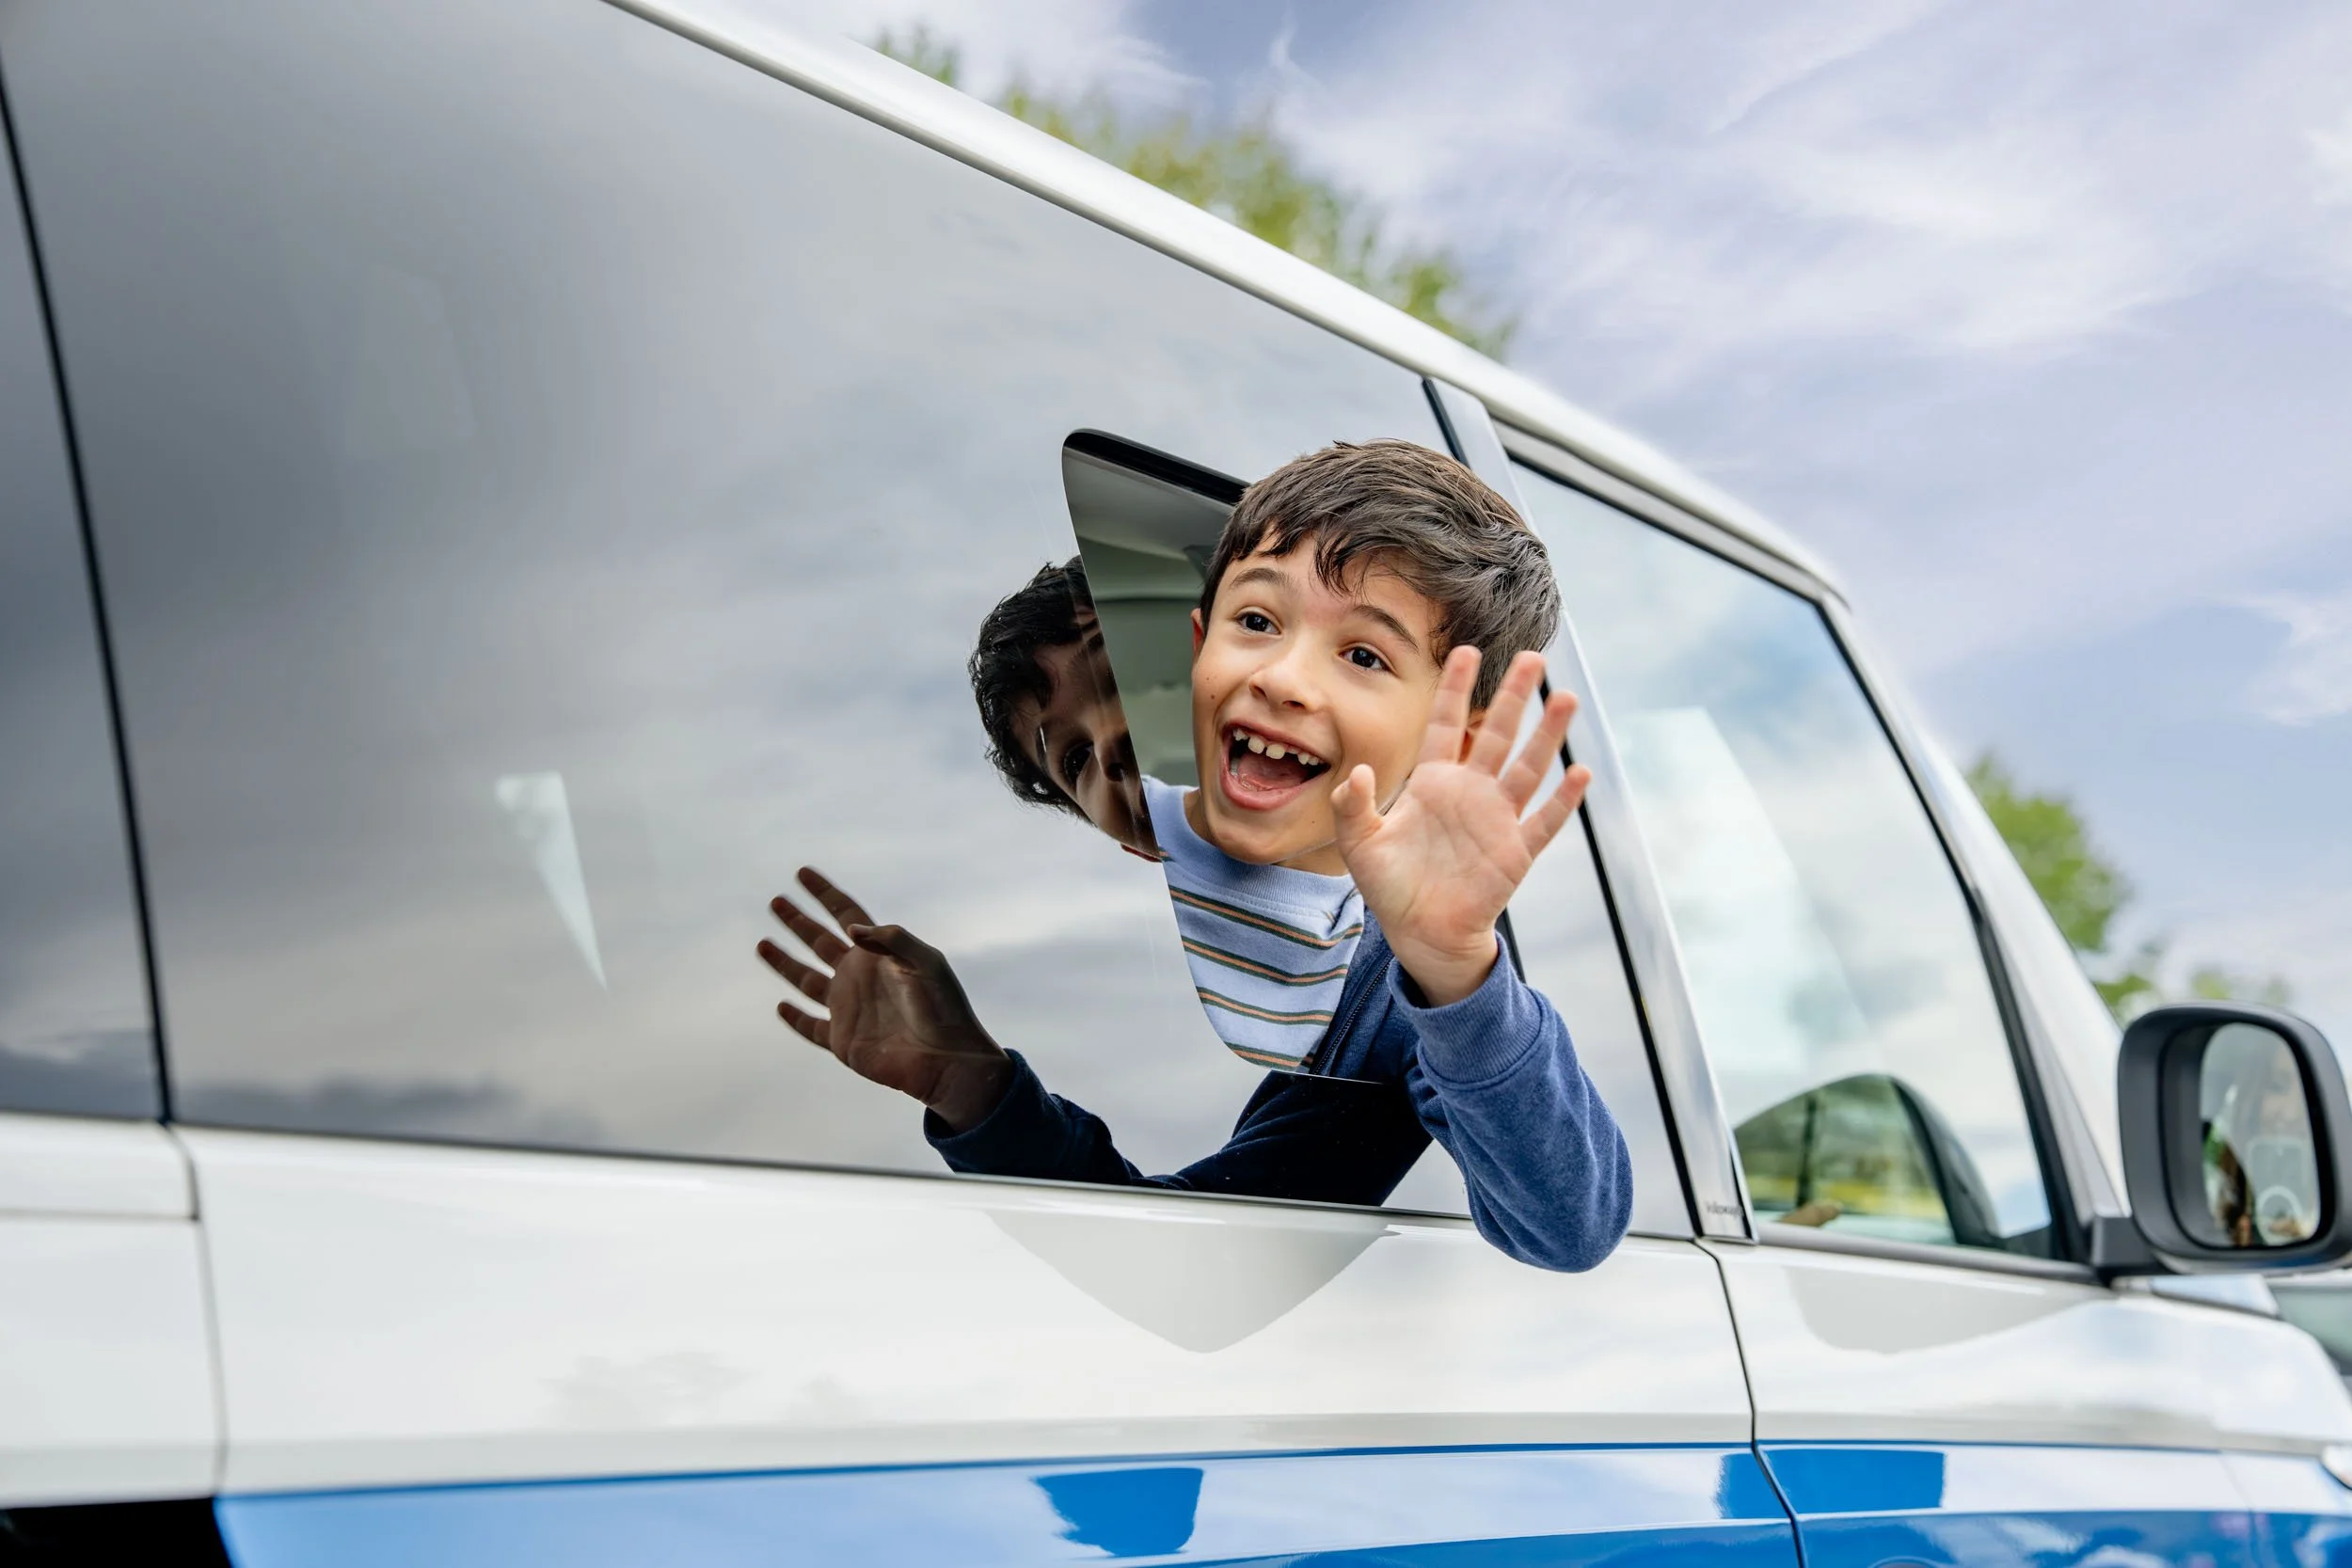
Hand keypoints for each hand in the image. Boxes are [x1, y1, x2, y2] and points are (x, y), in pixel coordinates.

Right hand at [757, 867, 1012, 1131]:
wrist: (947, 1058)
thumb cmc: (944, 1007)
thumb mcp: (926, 962)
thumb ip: (892, 939)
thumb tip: (851, 928)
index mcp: (878, 954)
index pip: (846, 915)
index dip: (824, 894)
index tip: (802, 873)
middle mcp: (859, 977)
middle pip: (820, 941)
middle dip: (798, 921)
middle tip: (776, 900)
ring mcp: (849, 1009)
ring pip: (807, 981)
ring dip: (784, 962)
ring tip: (762, 943)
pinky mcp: (843, 1041)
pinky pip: (811, 1028)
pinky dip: (795, 1018)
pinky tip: (781, 1006)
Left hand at [1330, 647, 1590, 1005]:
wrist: (1421, 932)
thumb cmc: (1391, 886)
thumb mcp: (1359, 844)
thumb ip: (1352, 806)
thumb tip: (1357, 772)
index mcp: (1433, 783)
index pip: (1448, 725)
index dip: (1457, 690)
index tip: (1467, 650)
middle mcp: (1470, 792)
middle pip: (1498, 734)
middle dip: (1515, 696)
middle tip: (1533, 656)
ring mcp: (1497, 820)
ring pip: (1528, 768)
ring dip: (1547, 735)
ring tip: (1566, 698)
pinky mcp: (1515, 852)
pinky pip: (1544, 822)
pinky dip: (1563, 800)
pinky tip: (1581, 773)